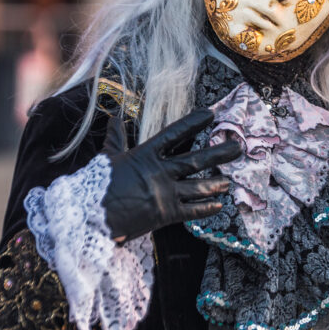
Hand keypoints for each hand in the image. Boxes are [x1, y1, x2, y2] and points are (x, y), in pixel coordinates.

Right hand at [101, 109, 241, 241]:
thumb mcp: (108, 157)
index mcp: (145, 153)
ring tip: (229, 181)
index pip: (175, 133)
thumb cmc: (97, 184)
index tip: (210, 115)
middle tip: (238, 147)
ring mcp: (165, 192)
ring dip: (216, 183)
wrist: (90, 214)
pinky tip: (220, 206)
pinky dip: (206, 208)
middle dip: (219, 153)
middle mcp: (160, 171)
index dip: (194, 123)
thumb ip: (116, 139)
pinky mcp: (165, 213)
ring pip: (199, 186)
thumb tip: (113, 118)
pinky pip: (192, 210)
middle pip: (196, 160)